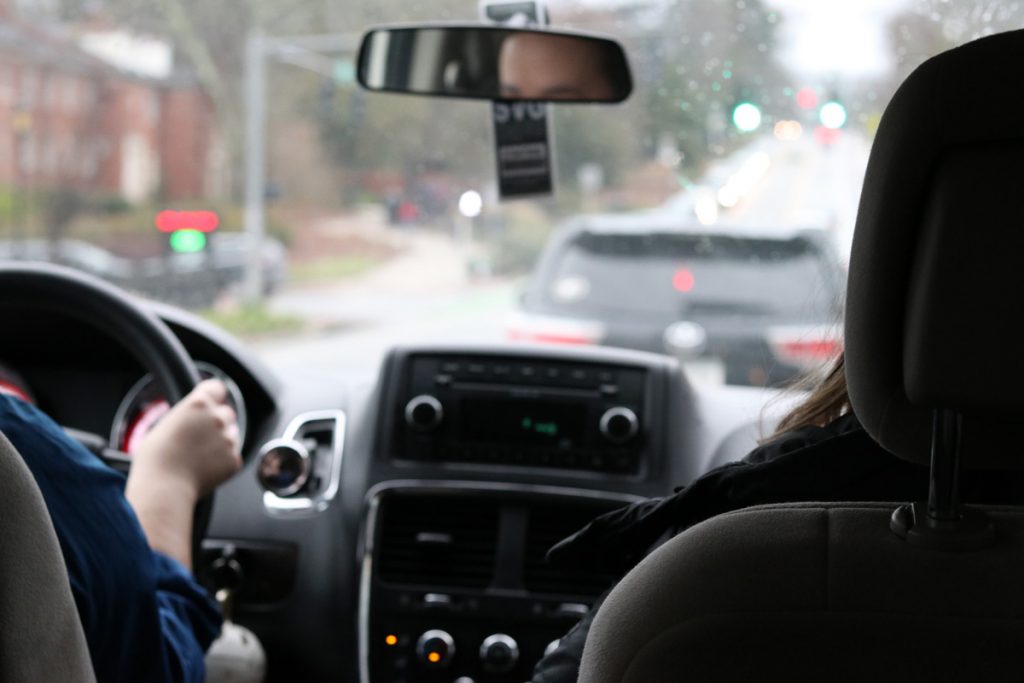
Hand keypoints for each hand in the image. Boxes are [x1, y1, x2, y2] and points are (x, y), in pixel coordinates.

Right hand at [125, 379, 241, 568]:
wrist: (163, 488)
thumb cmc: (155, 459)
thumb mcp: (165, 425)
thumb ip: (186, 415)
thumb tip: (193, 416)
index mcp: (198, 404)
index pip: (217, 388)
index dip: (213, 395)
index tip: (212, 401)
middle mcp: (217, 418)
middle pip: (226, 412)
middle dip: (217, 421)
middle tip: (200, 436)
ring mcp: (228, 439)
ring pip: (231, 435)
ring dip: (221, 441)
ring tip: (198, 456)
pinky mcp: (233, 460)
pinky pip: (231, 456)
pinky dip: (222, 462)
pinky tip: (204, 468)